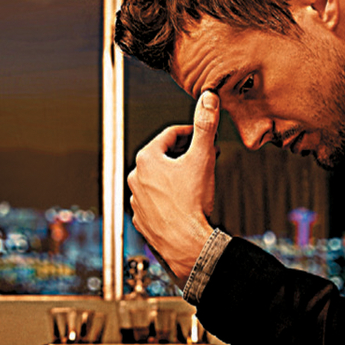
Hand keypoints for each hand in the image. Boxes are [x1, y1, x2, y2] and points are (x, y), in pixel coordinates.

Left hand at [127, 90, 218, 281]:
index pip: (170, 135)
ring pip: (159, 180)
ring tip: (196, 182)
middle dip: (185, 154)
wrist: (186, 245)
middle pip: (163, 157)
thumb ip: (205, 126)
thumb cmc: (191, 205)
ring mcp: (136, 200)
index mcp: (146, 159)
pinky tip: (184, 203)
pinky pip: (156, 201)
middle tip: (205, 157)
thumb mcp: (202, 158)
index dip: (191, 133)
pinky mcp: (142, 219)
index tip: (203, 136)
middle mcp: (136, 178)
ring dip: (176, 177)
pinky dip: (169, 198)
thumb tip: (208, 99)